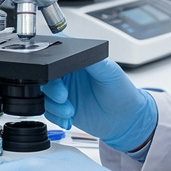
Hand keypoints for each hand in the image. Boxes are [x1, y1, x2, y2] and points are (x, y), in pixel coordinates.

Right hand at [42, 59, 156, 151]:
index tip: (52, 73)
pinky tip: (68, 119)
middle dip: (52, 88)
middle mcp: (67, 75)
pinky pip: (48, 112)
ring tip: (69, 111)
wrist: (125, 119)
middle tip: (63, 96)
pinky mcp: (62, 108)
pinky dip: (56, 117)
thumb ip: (93, 60)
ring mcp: (63, 92)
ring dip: (54, 106)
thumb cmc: (121, 91)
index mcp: (76, 60)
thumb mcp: (110, 71)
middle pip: (46, 77)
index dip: (50, 64)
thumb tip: (78, 51)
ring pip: (45, 95)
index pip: (55, 56)